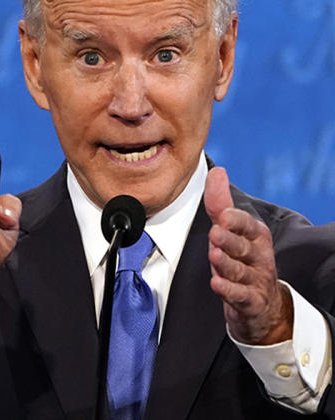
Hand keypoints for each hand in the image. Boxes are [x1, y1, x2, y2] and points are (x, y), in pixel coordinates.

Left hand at [205, 167, 291, 344]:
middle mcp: (258, 257)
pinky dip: (228, 291)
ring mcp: (256, 280)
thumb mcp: (231, 231)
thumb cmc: (241, 260)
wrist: (260, 304)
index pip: (247, 226)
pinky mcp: (250, 302)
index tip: (223, 215)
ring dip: (227, 264)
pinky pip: (240, 296)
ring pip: (240, 272)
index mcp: (255, 237)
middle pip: (243, 248)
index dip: (235, 221)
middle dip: (229, 240)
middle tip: (215, 233)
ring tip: (214, 255)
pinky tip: (217, 284)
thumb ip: (221, 203)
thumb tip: (217, 171)